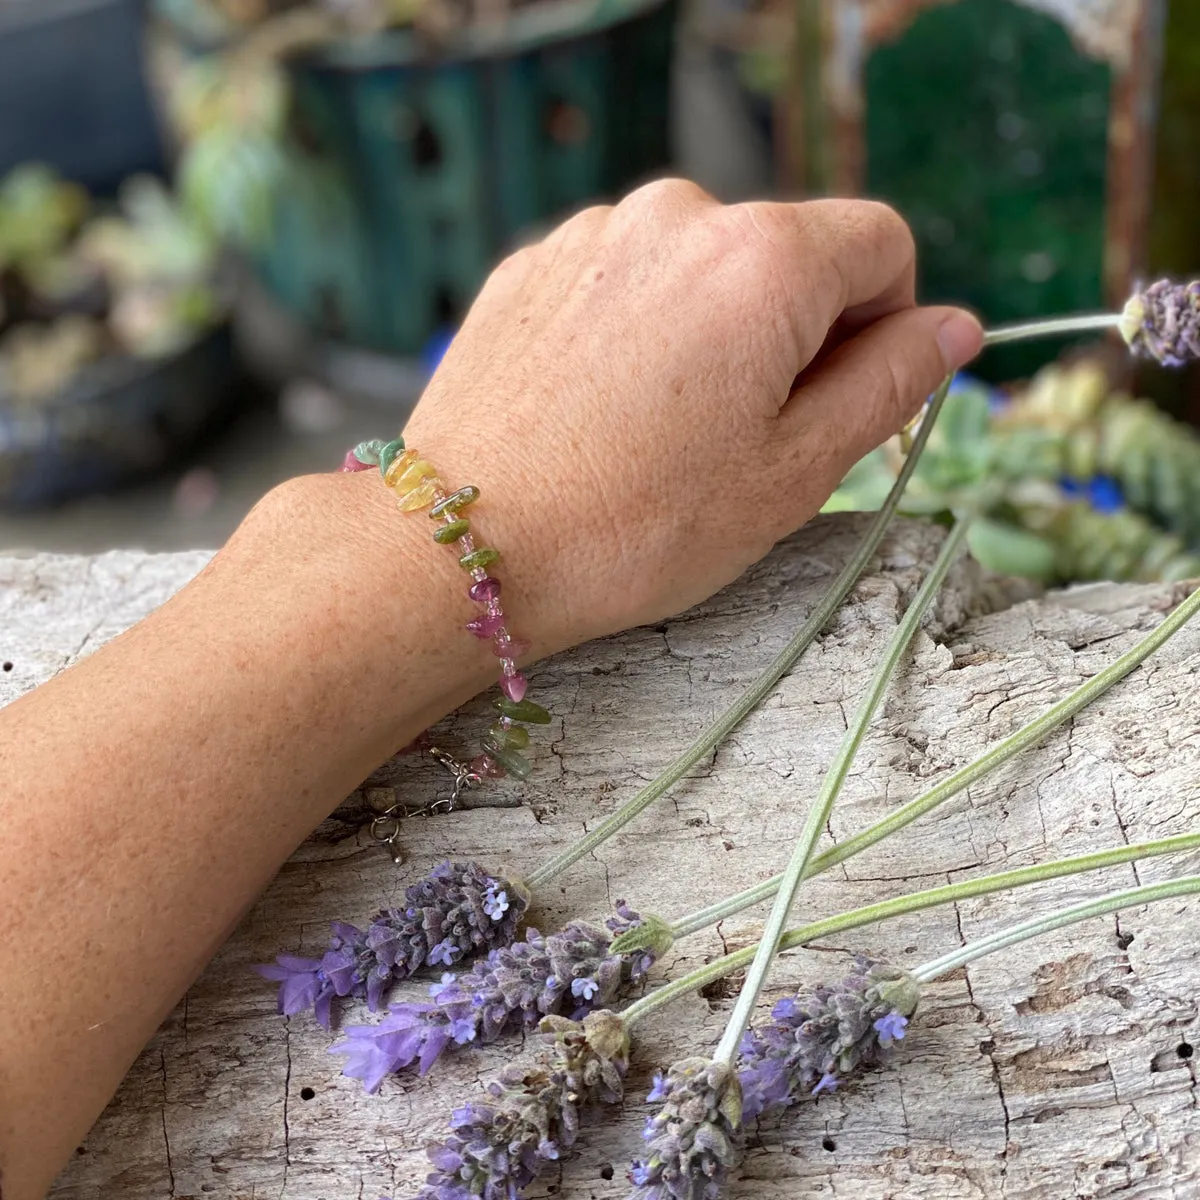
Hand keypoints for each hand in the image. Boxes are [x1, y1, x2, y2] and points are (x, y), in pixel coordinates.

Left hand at [398, 180, 981, 655]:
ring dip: (712, 335)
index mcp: (762, 258)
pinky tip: (604, 413)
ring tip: (661, 434)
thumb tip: (953, 328)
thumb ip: (890, 385)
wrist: (465, 547)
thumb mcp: (794, 472)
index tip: (846, 396)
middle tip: (745, 440)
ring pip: (701, 270)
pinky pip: (625, 282)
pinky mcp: (533, 267)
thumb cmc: (635, 526)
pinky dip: (639, 334)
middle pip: (787, 254)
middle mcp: (677, 216)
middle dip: (794, 334)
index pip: (880, 245)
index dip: (885, 323)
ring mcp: (593, 236)